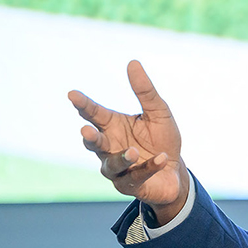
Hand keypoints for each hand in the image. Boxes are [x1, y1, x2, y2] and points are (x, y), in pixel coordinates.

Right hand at [68, 60, 189, 224]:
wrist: (175, 172)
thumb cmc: (162, 139)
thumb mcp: (159, 112)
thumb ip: (145, 91)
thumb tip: (133, 63)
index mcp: (112, 126)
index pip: (93, 114)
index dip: (83, 105)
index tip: (73, 94)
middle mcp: (109, 147)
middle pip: (93, 142)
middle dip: (90, 137)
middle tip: (87, 130)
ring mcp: (117, 168)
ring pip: (111, 164)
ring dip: (121, 158)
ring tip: (133, 151)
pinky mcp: (130, 185)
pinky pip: (137, 176)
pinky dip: (149, 166)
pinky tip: (160, 158)